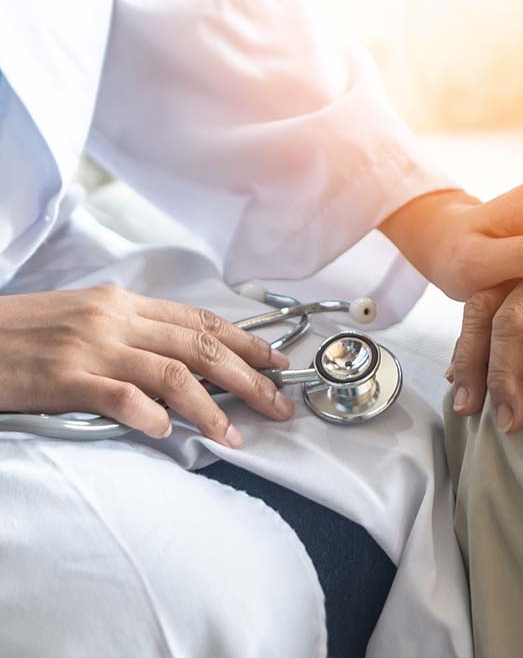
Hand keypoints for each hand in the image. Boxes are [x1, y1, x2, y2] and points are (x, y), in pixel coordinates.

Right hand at [0, 285, 292, 445]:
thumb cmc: (21, 334)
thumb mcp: (84, 320)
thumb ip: (132, 334)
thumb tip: (182, 361)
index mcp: (122, 303)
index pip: (200, 321)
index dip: (246, 343)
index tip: (277, 363)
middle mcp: (115, 319)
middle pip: (201, 347)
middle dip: (250, 377)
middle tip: (279, 404)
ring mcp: (91, 347)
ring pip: (173, 374)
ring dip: (213, 408)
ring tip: (236, 435)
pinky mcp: (65, 378)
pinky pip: (122, 397)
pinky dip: (152, 415)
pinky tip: (169, 433)